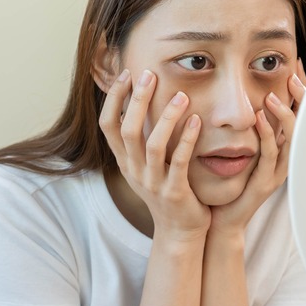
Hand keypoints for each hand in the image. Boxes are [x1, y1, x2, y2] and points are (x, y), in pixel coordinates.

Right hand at [99, 69, 210, 240]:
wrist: (180, 232)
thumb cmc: (167, 190)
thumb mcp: (147, 165)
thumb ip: (142, 138)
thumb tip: (141, 100)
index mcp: (125, 161)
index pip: (108, 126)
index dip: (114, 99)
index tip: (126, 74)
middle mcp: (134, 171)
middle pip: (127, 130)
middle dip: (137, 100)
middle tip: (150, 74)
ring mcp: (153, 183)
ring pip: (153, 146)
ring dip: (167, 118)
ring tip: (182, 96)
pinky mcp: (175, 192)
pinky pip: (179, 162)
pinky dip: (187, 140)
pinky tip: (196, 121)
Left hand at [209, 59, 305, 232]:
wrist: (221, 219)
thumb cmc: (229, 182)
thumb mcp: (243, 148)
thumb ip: (249, 126)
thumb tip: (246, 92)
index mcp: (282, 149)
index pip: (299, 114)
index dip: (301, 92)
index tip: (297, 66)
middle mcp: (285, 159)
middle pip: (304, 124)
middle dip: (302, 99)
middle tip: (293, 76)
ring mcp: (277, 172)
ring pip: (290, 139)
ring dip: (283, 115)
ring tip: (272, 96)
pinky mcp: (264, 183)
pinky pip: (269, 155)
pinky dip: (266, 135)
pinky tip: (259, 119)